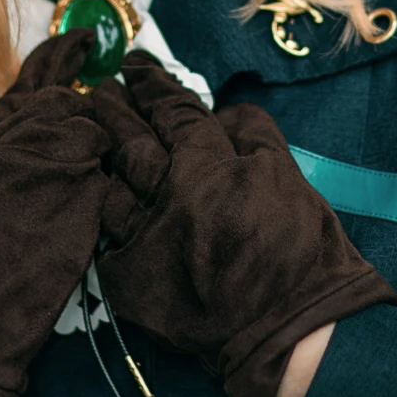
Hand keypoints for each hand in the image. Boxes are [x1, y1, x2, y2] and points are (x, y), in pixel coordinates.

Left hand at [89, 53, 396, 396]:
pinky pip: (108, 241)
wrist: (292, 330)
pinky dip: (106, 221)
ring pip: (108, 188)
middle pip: (128, 141)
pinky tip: (102, 205)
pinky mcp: (131, 282)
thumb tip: (224, 114)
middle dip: (113, 110)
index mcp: (205, 164)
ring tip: (94, 142)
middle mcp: (165, 194)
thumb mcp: (288, 175)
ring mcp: (143, 239)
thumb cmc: (302, 251)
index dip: (152, 84)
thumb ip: (252, 135)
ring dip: (101, 161)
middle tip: (104, 91)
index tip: (137, 67)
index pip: (170, 110)